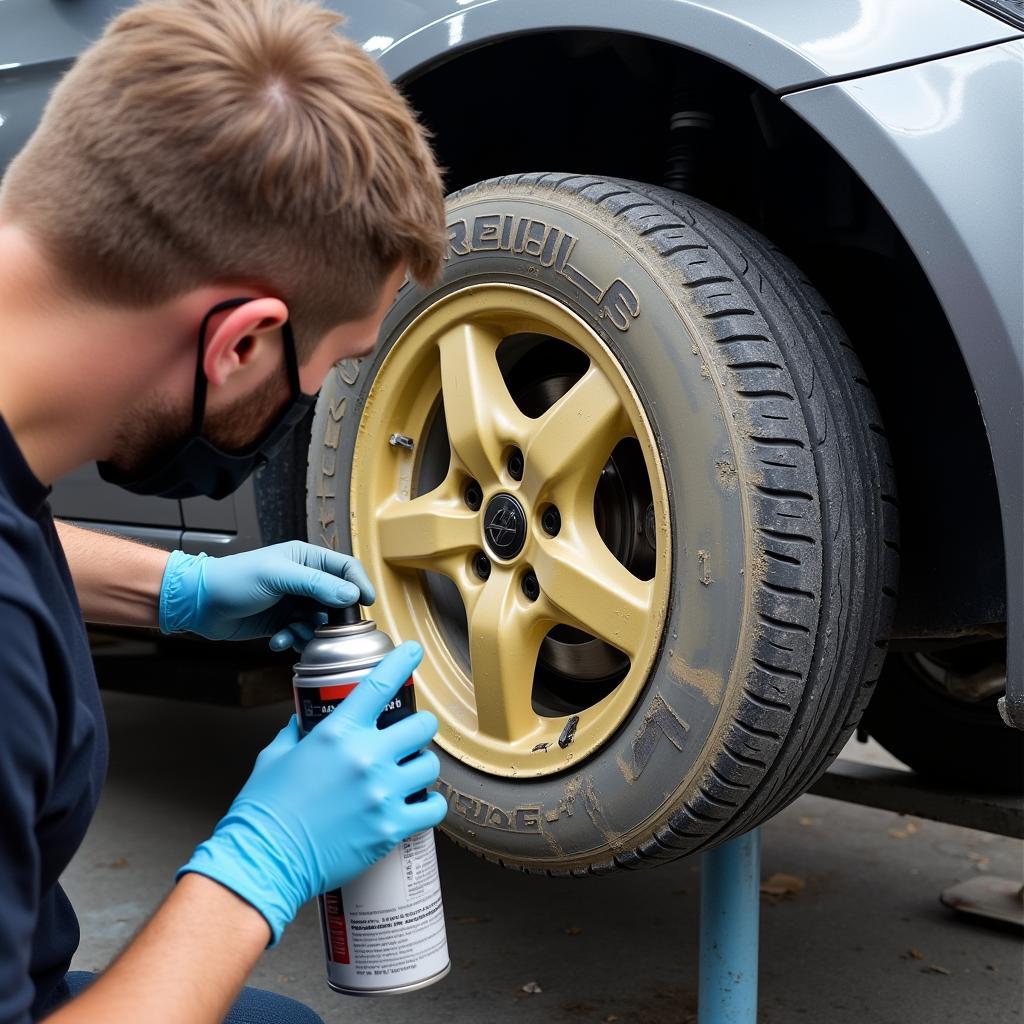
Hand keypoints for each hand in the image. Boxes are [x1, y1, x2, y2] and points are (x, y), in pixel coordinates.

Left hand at [158, 540, 374, 649]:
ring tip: (293, 634)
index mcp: (306, 559)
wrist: (199, 603)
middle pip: (337, 600)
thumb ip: (316, 584)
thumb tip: (351, 594)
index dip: (359, 584)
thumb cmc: (234, 579)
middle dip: (333, 618)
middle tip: (328, 630)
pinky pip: (302, 635)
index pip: (345, 567)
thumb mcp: (278, 576)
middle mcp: (304, 580)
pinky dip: (293, 641)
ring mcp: (293, 603)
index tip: (367, 602)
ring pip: (320, 622)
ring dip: (310, 633)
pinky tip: (277, 641)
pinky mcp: (282, 623)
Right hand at [177, 642, 446, 943]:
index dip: (402, 661)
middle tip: (410, 736)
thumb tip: (303, 721)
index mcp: (337, 733)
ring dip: (422, 766)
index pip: (380, 684)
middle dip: (419, 727)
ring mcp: (381, 792)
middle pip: (422, 725)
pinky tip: (418, 805)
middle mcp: (365, 757)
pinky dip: (429, 806)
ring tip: (410, 774)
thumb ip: (296, 732)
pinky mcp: (390, 827)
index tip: (414, 652)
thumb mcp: (275, 756)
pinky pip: (433, 808)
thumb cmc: (265, 810)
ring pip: (430, 765)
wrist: (264, 860)